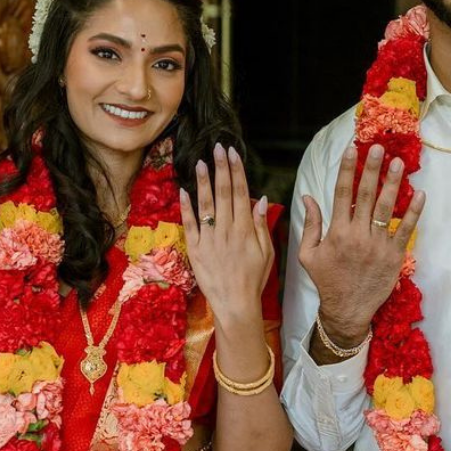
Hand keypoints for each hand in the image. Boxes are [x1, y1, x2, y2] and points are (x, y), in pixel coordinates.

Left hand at [179, 143, 273, 326]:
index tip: (233, 153)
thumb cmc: (254, 278)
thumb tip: (261, 199)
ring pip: (206, 204)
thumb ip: (261, 224)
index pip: (241, 192)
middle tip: (218, 147)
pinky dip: (186, 207)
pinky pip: (190, 224)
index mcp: (245, 229)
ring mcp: (210, 239)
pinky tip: (184, 191)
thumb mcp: (267, 252)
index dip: (236, 171)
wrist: (235, 303)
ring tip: (201, 162)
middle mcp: (227, 229)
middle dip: (221, 168)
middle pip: (224, 193)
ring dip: (203, 182)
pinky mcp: (196, 249)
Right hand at [298, 143, 423, 344]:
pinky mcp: (394, 256)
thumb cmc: (327, 281)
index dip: (347, 170)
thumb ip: (310, 225)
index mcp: (337, 233)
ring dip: (394, 183)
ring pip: (388, 208)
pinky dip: (415, 212)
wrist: (347, 310)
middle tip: (379, 148)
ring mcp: (378, 245)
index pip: (342, 194)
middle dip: (373, 169)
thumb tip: (307, 197)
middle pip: (367, 195)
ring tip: (399, 163)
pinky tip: (420, 194)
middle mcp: (358, 236)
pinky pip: (407, 230)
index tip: (353, 150)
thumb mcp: (308, 255)